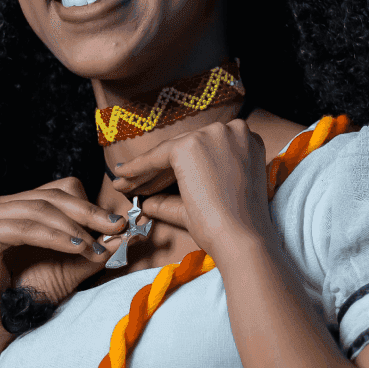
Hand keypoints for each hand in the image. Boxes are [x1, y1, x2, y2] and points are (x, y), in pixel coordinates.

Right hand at [0, 177, 128, 344]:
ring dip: (74, 227)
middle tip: (116, 227)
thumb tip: (126, 233)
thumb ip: (92, 249)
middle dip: (89, 213)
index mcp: (14, 206)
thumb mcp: (69, 267)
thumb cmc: (27, 297)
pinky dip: (55, 236)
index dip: (89, 205)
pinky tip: (76, 247)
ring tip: (94, 246)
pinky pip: (25, 227)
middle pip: (53, 195)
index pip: (59, 190)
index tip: (117, 224)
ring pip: (41, 208)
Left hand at [110, 120, 274, 254]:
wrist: (240, 237)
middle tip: (133, 185)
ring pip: (168, 152)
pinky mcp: (190, 145)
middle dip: (157, 171)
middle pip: (183, 150)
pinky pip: (156, 157)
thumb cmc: (232, 225)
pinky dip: (138, 169)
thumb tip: (148, 203)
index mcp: (244, 141)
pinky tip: (124, 179)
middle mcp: (231, 130)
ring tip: (125, 186)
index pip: (201, 152)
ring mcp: (211, 135)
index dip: (174, 168)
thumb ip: (176, 198)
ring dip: (145, 172)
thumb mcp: (208, 201)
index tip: (155, 178)